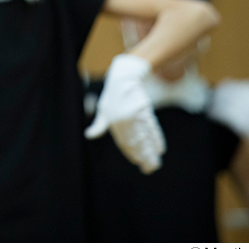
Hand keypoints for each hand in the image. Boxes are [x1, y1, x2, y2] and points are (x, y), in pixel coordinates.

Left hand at [85, 54, 165, 173]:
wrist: (123, 79)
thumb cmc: (112, 96)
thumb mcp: (102, 110)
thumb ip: (98, 125)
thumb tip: (88, 135)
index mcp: (113, 122)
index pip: (124, 142)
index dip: (132, 153)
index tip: (139, 163)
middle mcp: (124, 120)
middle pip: (135, 142)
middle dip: (143, 157)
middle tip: (150, 169)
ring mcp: (135, 115)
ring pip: (144, 137)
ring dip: (151, 151)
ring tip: (156, 163)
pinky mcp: (145, 110)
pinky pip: (152, 127)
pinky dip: (156, 138)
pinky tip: (160, 148)